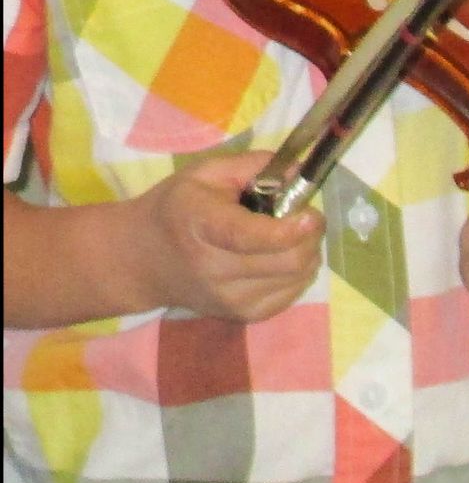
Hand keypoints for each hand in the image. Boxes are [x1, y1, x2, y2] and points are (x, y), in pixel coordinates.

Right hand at [135, 152, 324, 321]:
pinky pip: (291, 296)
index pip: (249, 237)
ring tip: (291, 234)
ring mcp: (228, 299)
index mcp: (202, 225)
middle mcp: (214, 269)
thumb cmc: (178, 208)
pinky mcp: (241, 316)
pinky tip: (283, 256)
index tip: (311, 215)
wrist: (143, 260)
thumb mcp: (207, 172)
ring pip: (296, 280)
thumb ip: (255, 166)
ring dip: (308, 253)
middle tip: (305, 216)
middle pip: (286, 263)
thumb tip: (299, 173)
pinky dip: (298, 274)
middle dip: (310, 235)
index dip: (287, 229)